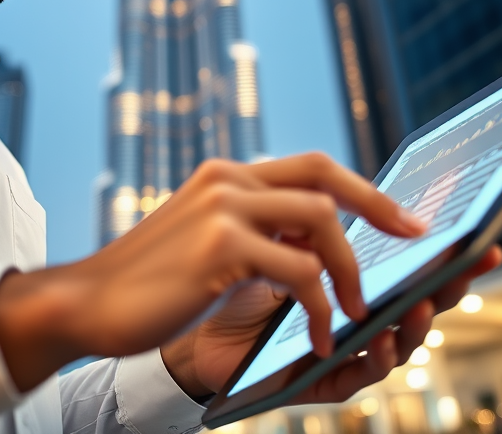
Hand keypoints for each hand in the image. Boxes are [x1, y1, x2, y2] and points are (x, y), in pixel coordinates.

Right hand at [0, 153, 425, 391]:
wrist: (87, 304)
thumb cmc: (153, 285)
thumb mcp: (210, 245)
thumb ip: (259, 232)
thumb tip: (320, 239)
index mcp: (228, 176)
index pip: (311, 166)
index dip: (363, 186)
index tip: (401, 215)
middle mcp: (228, 180)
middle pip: (325, 178)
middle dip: (378, 208)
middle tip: (415, 241)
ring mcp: (222, 209)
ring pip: (321, 222)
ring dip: (351, 271)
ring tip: (357, 313)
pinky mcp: (218, 248)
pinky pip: (299, 271)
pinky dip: (323, 306)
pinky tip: (321, 334)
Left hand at [161, 244, 501, 401]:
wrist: (187, 320)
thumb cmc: (236, 275)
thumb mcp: (277, 240)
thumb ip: (311, 221)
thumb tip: (338, 189)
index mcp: (353, 278)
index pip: (409, 264)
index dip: (445, 251)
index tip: (480, 235)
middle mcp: (358, 314)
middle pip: (418, 300)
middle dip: (451, 284)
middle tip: (473, 264)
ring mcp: (344, 348)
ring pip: (398, 340)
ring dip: (416, 323)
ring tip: (422, 303)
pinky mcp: (319, 379)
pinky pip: (358, 375)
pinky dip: (374, 359)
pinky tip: (378, 342)